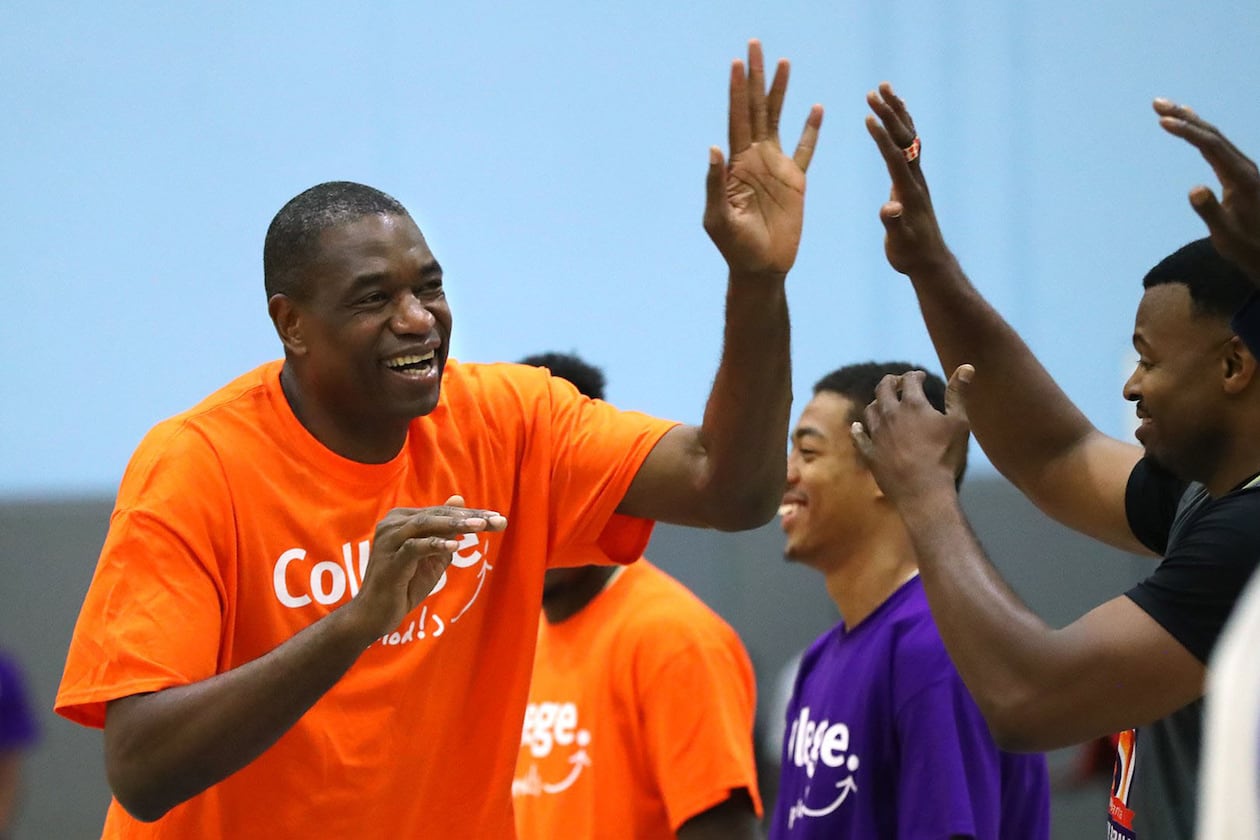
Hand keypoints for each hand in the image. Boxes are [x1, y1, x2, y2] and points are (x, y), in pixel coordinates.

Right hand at [350, 495, 506, 636]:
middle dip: (470, 517)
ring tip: (481, 527)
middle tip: (498, 520)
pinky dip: (435, 545)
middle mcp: (394, 523)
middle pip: (438, 515)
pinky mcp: (389, 559)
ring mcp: (389, 540)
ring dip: (455, 525)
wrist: (373, 615)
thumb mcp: (432, 557)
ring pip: (426, 525)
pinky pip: (414, 547)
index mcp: (404, 519)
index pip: (443, 513)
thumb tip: (460, 500)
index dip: (472, 515)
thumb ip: (446, 532)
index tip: (500, 520)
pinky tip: (455, 546)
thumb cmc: (404, 585)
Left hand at [703, 39, 822, 278]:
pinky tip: (816, 108)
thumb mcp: (718, 219)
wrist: (761, 267)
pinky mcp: (795, 181)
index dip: (737, 90)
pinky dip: (810, 129)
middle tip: (755, 45)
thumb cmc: (735, 247)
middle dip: (755, 78)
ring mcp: (775, 167)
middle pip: (754, 109)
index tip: (738, 62)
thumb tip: (714, 147)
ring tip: (783, 63)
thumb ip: (715, 184)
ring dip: (779, 92)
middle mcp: (754, 159)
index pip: (736, 118)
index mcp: (736, 164)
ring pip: (777, 120)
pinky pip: (805, 149)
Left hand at [851, 365, 972, 503]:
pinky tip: (859, 427)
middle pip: (883, 389)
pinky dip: (859, 429)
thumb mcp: (958, 423)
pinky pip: (859, 437)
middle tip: (897, 382)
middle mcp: (890, 414)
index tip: (920, 377)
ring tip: (883, 403)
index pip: (909, 380)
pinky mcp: (869, 453)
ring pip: (870, 410)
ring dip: (877, 403)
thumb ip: (958, 393)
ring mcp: (876, 434)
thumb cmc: (945, 456)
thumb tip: (966, 366)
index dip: (915, 375)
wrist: (923, 491)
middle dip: (891, 382)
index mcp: (912, 404)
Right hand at [865, 82, 953, 276]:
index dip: (881, 137)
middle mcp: (915, 178)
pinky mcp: (912, 180)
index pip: (894, 157)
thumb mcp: (899, 242)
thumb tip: (889, 208)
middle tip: (874, 90)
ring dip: (896, 112)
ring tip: (885, 89)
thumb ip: (893, 224)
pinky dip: (900, 126)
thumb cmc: (910, 253)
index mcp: (908, 191)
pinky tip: (894, 117)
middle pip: (903, 138)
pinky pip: (908, 145)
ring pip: (908, 136)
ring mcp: (915, 177)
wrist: (929, 260)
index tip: (868, 116)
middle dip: (889, 113)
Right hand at [1155, 98, 1259, 284]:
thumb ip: (1210, 211)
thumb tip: (1194, 189)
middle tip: (1157, 103)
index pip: (1211, 145)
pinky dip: (1200, 132)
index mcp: (1240, 178)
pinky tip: (1191, 126)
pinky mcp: (1238, 173)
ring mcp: (1242, 168)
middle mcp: (1243, 167)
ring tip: (1167, 108)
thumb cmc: (1246, 246)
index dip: (1187, 131)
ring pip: (1215, 137)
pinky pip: (1217, 145)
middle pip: (1212, 134)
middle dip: (1185, 116)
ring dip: (1191, 120)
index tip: (1163, 121)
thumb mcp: (1225, 235)